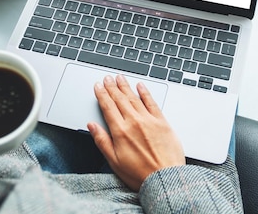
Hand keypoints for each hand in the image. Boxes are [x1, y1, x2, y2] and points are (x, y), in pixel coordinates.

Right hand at [87, 75, 184, 190]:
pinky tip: (140, 86)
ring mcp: (149, 120)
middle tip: (107, 78)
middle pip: (120, 99)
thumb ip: (102, 141)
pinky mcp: (162, 122)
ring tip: (120, 78)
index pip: (108, 107)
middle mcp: (134, 122)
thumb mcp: (114, 162)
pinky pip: (152, 102)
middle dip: (112, 87)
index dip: (102, 95)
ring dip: (126, 86)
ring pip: (134, 98)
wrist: (165, 179)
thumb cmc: (140, 174)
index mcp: (120, 132)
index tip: (98, 86)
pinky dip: (145, 93)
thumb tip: (92, 126)